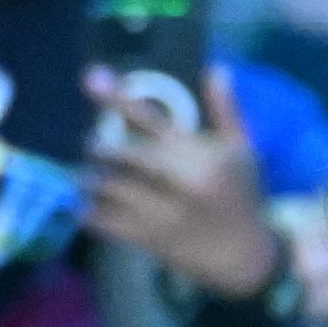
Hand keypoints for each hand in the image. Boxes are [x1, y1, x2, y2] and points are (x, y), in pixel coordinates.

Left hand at [82, 63, 282, 303]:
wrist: (244, 257)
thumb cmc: (244, 197)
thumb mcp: (244, 151)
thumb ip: (227, 111)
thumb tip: (218, 69)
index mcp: (200, 156)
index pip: (152, 119)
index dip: (118, 98)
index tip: (91, 78)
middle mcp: (179, 182)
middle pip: (124, 154)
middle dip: (100, 146)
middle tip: (92, 144)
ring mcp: (162, 213)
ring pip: (111, 188)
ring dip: (91, 180)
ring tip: (85, 175)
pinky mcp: (149, 239)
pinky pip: (107, 222)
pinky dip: (89, 213)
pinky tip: (83, 206)